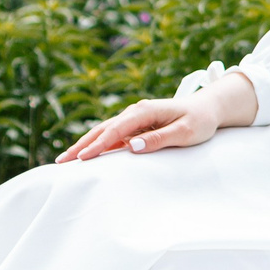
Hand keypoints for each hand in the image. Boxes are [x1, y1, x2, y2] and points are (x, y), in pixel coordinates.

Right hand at [57, 94, 218, 162]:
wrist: (208, 108)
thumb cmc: (199, 120)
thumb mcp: (185, 132)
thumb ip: (159, 139)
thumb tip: (132, 146)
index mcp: (145, 111)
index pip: (116, 130)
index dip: (98, 145)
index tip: (82, 158)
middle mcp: (135, 112)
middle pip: (103, 129)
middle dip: (81, 145)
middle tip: (61, 162)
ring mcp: (133, 118)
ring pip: (104, 131)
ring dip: (84, 145)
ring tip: (65, 160)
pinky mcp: (135, 125)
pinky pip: (112, 135)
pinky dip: (96, 144)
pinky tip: (85, 155)